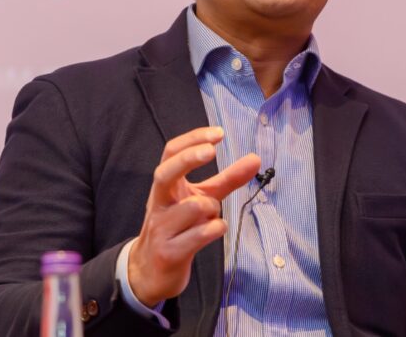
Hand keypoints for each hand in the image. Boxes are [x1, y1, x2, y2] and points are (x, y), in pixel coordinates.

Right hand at [127, 126, 260, 306]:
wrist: (150, 271)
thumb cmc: (179, 227)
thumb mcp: (202, 199)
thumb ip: (227, 180)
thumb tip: (255, 158)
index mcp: (165, 185)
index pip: (171, 152)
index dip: (192, 139)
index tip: (218, 133)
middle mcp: (158, 202)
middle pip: (165, 172)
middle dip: (188, 159)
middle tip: (211, 152)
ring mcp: (161, 228)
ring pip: (195, 206)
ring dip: (212, 209)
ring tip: (210, 218)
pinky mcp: (169, 252)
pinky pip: (202, 233)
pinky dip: (216, 229)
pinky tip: (213, 231)